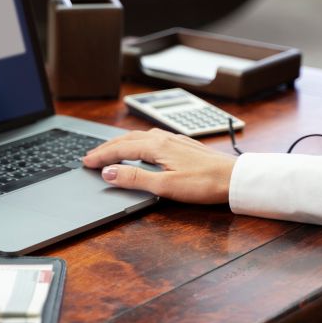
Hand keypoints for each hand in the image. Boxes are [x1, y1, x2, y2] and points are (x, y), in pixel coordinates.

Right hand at [82, 128, 235, 203]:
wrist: (235, 179)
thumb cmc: (204, 183)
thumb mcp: (165, 186)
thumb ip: (135, 179)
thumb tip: (109, 173)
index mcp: (157, 146)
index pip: (120, 149)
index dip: (101, 156)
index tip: (86, 162)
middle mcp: (164, 138)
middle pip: (127, 139)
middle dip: (107, 147)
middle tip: (91, 156)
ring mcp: (175, 140)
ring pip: (140, 136)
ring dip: (121, 143)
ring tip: (110, 150)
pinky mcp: (184, 145)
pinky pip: (152, 138)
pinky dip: (137, 142)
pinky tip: (141, 147)